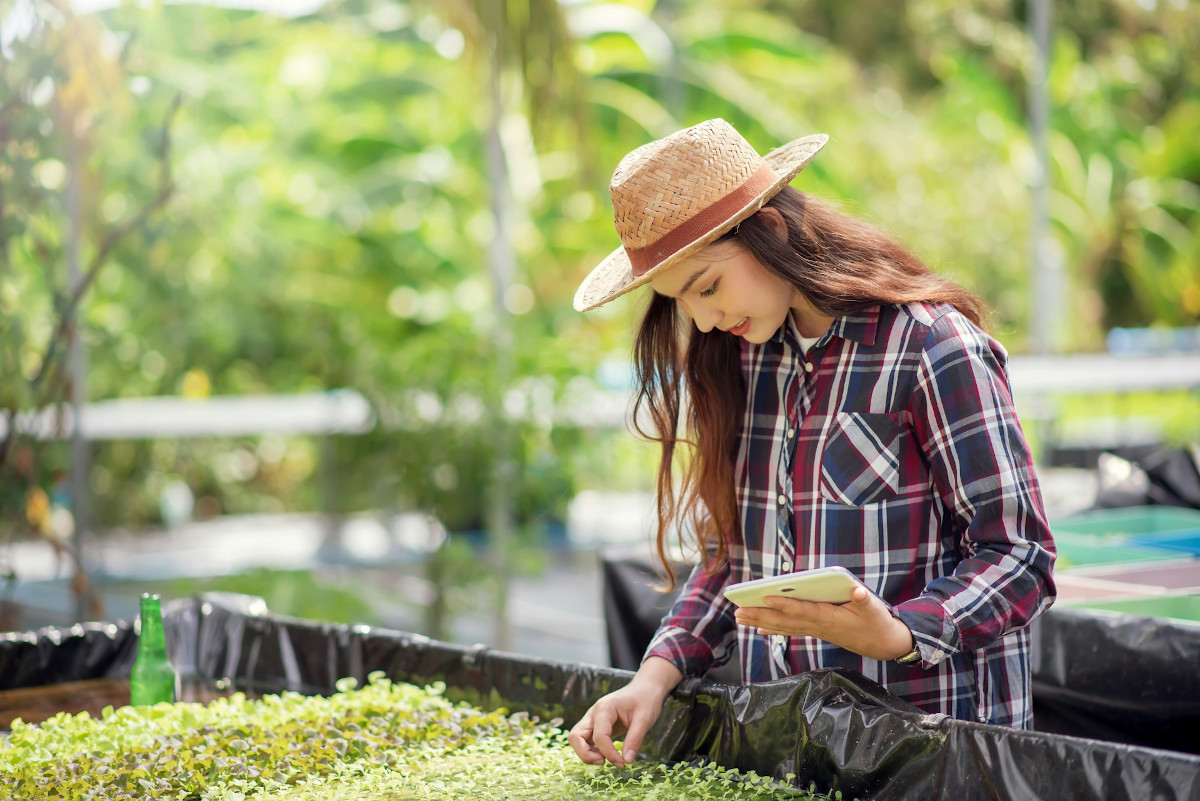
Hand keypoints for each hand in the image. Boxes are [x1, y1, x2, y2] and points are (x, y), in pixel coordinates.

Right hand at [567, 656, 681, 768]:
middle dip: (586, 754)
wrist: (646, 688)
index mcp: (605, 708)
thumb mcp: (645, 719)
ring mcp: (593, 718)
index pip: (599, 735)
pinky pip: (585, 740)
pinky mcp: (596, 725)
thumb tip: (626, 761)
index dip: (609, 753)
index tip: (623, 763)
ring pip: (577, 739)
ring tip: (606, 760)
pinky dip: (591, 750)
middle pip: (575, 736)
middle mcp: (594, 713)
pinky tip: (606, 755)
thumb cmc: (646, 700)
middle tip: (605, 762)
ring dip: (586, 753)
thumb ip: (635, 739)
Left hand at [733, 585, 914, 661]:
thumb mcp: (873, 608)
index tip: (765, 597)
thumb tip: (857, 591)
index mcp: (829, 617)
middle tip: (737, 612)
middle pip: (784, 621)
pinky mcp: (814, 631)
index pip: (802, 610)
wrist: (880, 643)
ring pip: (783, 627)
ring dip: (760, 623)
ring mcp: (814, 630)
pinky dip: (772, 629)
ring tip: (739, 618)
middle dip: (760, 616)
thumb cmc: (875, 621)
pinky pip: (789, 630)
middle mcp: (818, 625)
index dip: (784, 605)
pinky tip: (758, 629)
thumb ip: (864, 599)